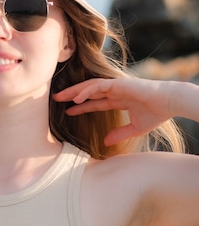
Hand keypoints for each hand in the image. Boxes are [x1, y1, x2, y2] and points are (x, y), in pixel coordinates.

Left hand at [53, 77, 174, 145]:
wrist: (170, 103)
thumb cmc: (157, 114)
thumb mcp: (135, 128)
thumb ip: (120, 134)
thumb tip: (105, 142)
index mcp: (118, 100)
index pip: (94, 102)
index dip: (81, 106)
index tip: (68, 111)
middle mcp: (114, 91)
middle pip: (87, 92)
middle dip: (71, 95)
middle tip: (56, 99)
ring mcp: (115, 86)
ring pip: (89, 86)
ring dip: (74, 91)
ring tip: (59, 97)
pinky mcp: (118, 83)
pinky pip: (97, 86)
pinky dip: (86, 91)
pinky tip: (76, 98)